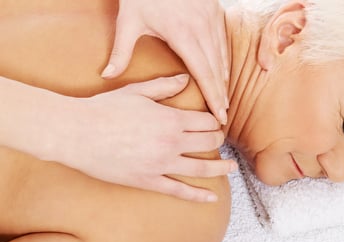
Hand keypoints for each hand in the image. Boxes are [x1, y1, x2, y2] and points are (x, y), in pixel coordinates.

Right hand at [59, 75, 234, 201]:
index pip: (207, 121)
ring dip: (221, 168)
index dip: (214, 121)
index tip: (214, 122)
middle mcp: (171, 142)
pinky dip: (198, 196)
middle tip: (219, 140)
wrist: (77, 133)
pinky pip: (179, 191)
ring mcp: (161, 164)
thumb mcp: (137, 91)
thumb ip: (165, 86)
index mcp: (171, 119)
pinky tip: (212, 199)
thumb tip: (186, 79)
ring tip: (232, 168)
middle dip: (218, 140)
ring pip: (201, 168)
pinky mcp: (148, 181)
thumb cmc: (105, 109)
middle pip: (209, 142)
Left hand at [102, 0, 228, 124]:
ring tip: (224, 100)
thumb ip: (121, 51)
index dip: (213, 96)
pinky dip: (224, 61)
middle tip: (224, 116)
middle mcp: (202, 28)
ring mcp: (211, 19)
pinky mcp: (215, 12)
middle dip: (221, 95)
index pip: (203, 73)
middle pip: (216, 69)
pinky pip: (223, 42)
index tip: (219, 114)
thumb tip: (107, 75)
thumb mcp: (129, 21)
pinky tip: (223, 73)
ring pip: (222, 57)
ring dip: (224, 80)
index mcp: (182, 34)